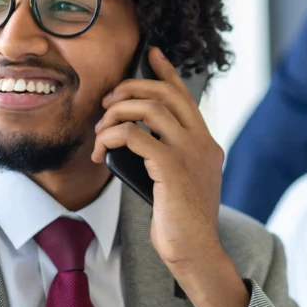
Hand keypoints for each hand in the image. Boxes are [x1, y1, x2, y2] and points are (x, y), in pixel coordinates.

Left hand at [92, 47, 224, 271]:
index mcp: (206, 145)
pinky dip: (112, 136)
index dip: (167, 72)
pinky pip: (135, 135)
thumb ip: (165, 158)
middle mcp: (202, 143)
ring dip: (116, 113)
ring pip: (150, 109)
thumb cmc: (180, 224)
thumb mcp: (176, 184)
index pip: (187, 98)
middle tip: (108, 101)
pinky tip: (101, 150)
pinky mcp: (172, 168)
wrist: (195, 252)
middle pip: (166, 94)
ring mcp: (190, 154)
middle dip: (131, 88)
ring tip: (100, 132)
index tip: (152, 54)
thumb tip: (130, 139)